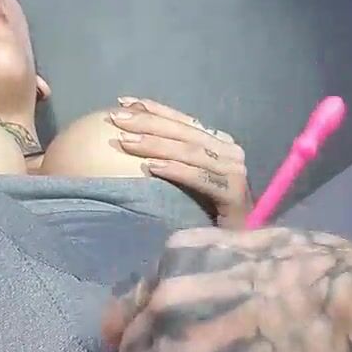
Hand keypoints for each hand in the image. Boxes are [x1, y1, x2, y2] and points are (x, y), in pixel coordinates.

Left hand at [110, 97, 252, 227]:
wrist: (234, 249)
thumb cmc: (205, 215)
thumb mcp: (185, 179)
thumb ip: (170, 157)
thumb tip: (131, 136)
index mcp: (219, 143)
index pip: (183, 120)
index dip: (153, 110)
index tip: (122, 102)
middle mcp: (230, 152)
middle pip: (184, 133)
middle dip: (148, 123)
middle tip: (116, 118)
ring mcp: (235, 172)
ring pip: (190, 151)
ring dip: (156, 144)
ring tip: (126, 141)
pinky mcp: (235, 195)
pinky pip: (200, 178)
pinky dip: (175, 170)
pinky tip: (151, 168)